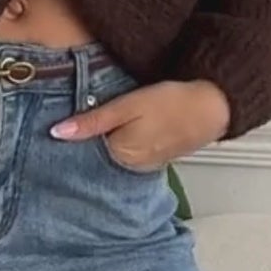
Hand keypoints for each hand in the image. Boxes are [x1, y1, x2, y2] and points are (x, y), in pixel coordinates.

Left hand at [49, 78, 230, 169]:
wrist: (212, 106)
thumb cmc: (171, 103)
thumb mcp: (126, 106)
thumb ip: (92, 121)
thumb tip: (57, 133)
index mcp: (119, 155)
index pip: (85, 147)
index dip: (79, 129)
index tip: (71, 113)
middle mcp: (130, 167)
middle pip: (100, 151)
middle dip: (93, 135)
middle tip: (95, 110)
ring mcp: (144, 165)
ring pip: (115, 151)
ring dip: (112, 137)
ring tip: (117, 116)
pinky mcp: (155, 159)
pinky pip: (132, 151)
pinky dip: (128, 139)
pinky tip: (133, 125)